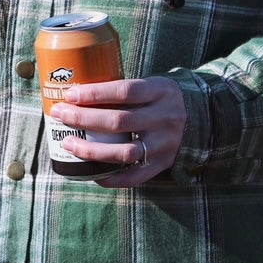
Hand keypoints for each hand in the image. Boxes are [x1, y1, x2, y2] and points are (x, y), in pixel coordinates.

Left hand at [49, 75, 187, 188]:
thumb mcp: (151, 84)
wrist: (203, 117)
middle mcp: (164, 118)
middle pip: (119, 121)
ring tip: (68, 144)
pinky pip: (135, 177)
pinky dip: (111, 178)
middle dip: (84, 118)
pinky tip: (91, 174)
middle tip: (59, 114)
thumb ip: (124, 90)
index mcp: (160, 91)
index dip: (95, 93)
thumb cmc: (161, 98)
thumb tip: (76, 93)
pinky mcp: (163, 164)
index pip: (124, 91)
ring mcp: (165, 144)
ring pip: (124, 152)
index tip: (70, 94)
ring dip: (92, 150)